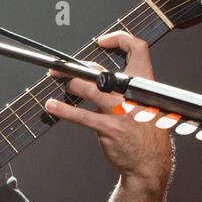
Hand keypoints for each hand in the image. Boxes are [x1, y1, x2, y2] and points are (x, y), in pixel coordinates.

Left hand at [43, 31, 173, 187]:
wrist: (149, 164)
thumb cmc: (144, 133)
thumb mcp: (145, 104)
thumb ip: (127, 88)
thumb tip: (97, 75)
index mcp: (145, 84)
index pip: (138, 48)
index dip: (119, 38)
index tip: (102, 41)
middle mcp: (133, 95)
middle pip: (101, 69)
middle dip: (76, 67)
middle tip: (60, 68)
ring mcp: (120, 111)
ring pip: (88, 87)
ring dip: (69, 84)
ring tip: (58, 82)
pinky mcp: (108, 128)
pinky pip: (80, 116)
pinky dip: (62, 109)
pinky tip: (51, 106)